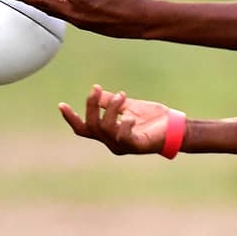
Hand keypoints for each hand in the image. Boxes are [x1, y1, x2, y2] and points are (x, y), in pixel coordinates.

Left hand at [6, 0, 148, 37]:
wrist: (141, 20)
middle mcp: (75, 10)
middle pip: (43, 3)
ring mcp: (78, 20)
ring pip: (51, 12)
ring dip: (35, 5)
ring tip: (22, 0)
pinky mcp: (84, 26)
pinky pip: (61, 17)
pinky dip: (50, 11)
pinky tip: (48, 8)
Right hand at [59, 84, 173, 155]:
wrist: (175, 127)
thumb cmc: (153, 118)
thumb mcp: (129, 106)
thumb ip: (112, 102)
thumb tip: (97, 94)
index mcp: (108, 133)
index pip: (84, 129)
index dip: (71, 118)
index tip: (61, 104)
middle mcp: (111, 142)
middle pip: (91, 126)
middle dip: (91, 106)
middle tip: (98, 89)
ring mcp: (122, 146)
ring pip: (105, 129)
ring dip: (110, 109)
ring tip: (122, 97)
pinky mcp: (136, 146)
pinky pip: (123, 137)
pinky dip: (125, 124)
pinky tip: (131, 116)